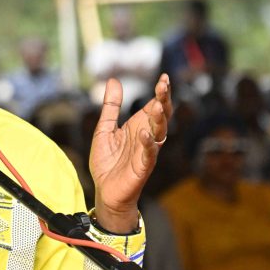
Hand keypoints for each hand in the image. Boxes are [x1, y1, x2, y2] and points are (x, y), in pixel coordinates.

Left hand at [89, 74, 171, 232]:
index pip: (154, 106)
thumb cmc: (108, 162)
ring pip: (159, 133)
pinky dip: (147, 145)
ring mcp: (146, 152)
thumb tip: (113, 81)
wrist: (105, 191)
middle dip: (164, 101)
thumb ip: (111, 107)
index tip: (164, 77)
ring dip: (158, 120)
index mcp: (139, 127)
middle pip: (161, 117)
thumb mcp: (105, 129)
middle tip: (164, 86)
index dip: (160, 93)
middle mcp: (146, 137)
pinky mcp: (142, 168)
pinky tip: (144, 134)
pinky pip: (148, 155)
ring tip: (156, 105)